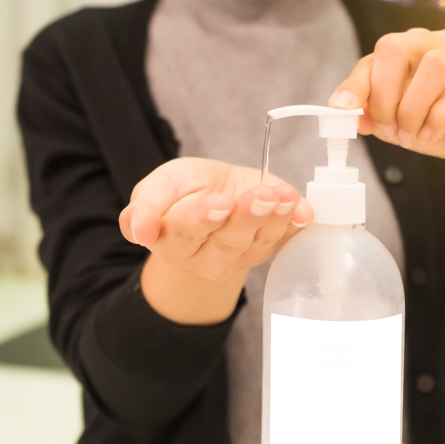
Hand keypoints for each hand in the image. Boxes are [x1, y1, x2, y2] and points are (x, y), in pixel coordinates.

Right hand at [119, 157, 312, 281]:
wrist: (215, 193)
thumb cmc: (184, 190)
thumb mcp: (158, 186)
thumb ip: (145, 205)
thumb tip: (141, 231)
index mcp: (172, 242)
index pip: (185, 232)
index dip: (202, 218)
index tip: (219, 204)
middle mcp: (205, 257)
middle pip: (227, 241)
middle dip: (247, 216)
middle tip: (261, 196)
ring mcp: (240, 257)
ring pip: (258, 242)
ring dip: (275, 217)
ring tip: (284, 195)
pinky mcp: (267, 248)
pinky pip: (284, 240)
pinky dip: (296, 224)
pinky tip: (303, 211)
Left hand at [329, 28, 444, 170]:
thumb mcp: (404, 124)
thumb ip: (378, 116)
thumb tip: (350, 113)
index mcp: (421, 48)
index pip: (381, 52)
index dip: (358, 81)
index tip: (342, 108)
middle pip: (400, 46)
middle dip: (385, 94)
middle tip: (389, 128)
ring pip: (435, 65)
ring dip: (413, 109)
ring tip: (412, 135)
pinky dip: (440, 118)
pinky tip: (433, 135)